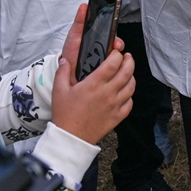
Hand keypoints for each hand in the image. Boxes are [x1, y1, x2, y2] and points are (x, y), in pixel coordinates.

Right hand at [52, 4, 134, 144]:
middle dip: (129, 61)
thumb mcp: (59, 90)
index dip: (117, 55)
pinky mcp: (117, 116)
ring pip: (131, 86)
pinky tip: (125, 93)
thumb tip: (65, 60)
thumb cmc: (65, 115)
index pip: (113, 63)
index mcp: (94, 84)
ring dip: (131, 76)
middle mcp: (108, 93)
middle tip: (126, 57)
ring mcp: (114, 105)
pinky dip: (130, 96)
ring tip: (127, 72)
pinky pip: (130, 103)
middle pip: (127, 72)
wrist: (71, 138)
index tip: (115, 52)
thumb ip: (62, 72)